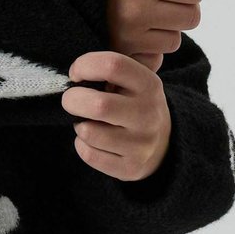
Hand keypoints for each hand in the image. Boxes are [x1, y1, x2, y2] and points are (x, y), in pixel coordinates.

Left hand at [61, 51, 171, 181]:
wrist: (163, 144)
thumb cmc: (134, 103)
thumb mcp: (133, 80)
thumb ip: (110, 69)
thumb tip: (76, 70)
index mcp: (149, 85)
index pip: (112, 65)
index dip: (85, 66)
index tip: (75, 74)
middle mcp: (148, 115)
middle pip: (99, 105)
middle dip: (73, 100)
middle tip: (70, 100)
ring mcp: (141, 145)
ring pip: (89, 132)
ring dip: (79, 125)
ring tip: (87, 122)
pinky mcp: (131, 168)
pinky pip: (89, 154)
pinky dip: (82, 145)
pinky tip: (92, 140)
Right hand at [88, 0, 206, 71]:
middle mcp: (138, 13)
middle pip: (191, 17)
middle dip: (186, 3)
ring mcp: (128, 38)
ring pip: (174, 39)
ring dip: (168, 26)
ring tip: (147, 11)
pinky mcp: (118, 54)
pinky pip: (154, 57)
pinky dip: (151, 44)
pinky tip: (136, 29)